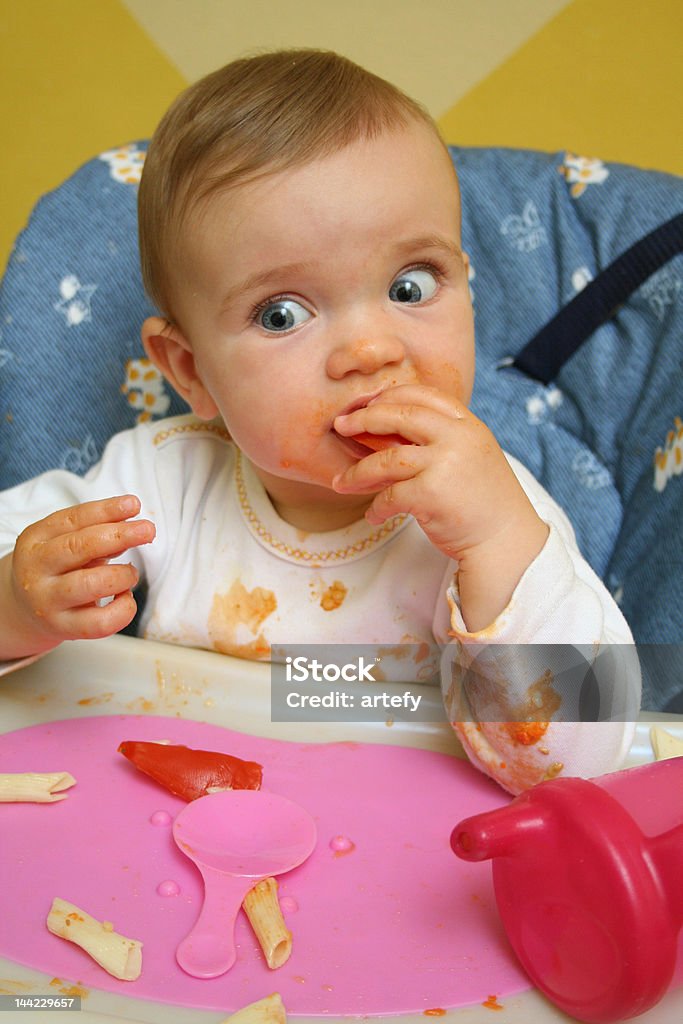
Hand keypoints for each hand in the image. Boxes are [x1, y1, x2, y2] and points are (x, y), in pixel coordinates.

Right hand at [0, 495, 154, 657]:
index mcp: (36, 539)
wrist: (24, 608)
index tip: (134, 504)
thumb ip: (97, 534)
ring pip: (90, 584)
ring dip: (122, 575)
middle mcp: (37, 569)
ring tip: (131, 573)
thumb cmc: (56, 569)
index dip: (106, 510)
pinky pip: (101, 622)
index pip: (73, 519)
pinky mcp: (64, 628)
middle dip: (119, 535)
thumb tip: (132, 528)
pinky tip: (125, 597)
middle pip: (79, 548)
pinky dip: (124, 608)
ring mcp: (48, 601)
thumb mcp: (67, 543)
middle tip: (147, 530)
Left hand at [332, 384, 547, 629]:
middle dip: (364, 418)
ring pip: (386, 459)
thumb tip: (385, 433)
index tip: (368, 405)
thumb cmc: (484, 503)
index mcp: (468, 426)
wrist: (506, 542)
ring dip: (358, 472)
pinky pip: (389, 496)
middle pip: (399, 415)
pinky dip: (377, 507)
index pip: (424, 395)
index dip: (390, 396)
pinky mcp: (432, 494)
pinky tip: (373, 515)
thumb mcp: (469, 457)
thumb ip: (439, 440)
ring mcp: (445, 465)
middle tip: (341, 426)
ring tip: (342, 483)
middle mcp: (458, 439)